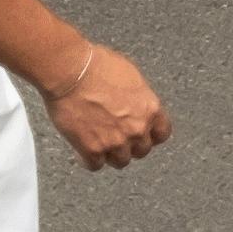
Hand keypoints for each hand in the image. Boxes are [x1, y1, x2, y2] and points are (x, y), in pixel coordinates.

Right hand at [41, 42, 170, 167]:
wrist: (71, 72)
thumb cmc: (97, 66)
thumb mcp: (130, 76)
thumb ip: (138, 97)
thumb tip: (135, 104)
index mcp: (150, 109)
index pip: (162, 134)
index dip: (151, 135)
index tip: (144, 135)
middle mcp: (137, 129)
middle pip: (141, 151)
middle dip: (130, 145)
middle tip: (117, 137)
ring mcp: (115, 142)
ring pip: (120, 161)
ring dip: (111, 155)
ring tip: (101, 145)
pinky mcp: (92, 149)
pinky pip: (95, 165)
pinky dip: (89, 160)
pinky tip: (83, 151)